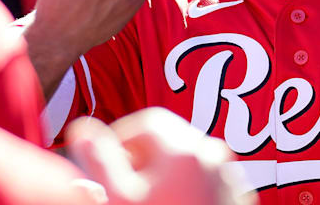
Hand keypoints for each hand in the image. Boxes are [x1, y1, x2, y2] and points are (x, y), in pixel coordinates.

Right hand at [67, 108, 255, 204]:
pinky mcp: (237, 198)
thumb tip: (82, 131)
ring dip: (165, 173)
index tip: (107, 162)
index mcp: (183, 149)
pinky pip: (207, 179)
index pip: (146, 123)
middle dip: (143, 157)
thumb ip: (98, 160)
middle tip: (126, 185)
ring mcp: (229, 177)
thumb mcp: (119, 198)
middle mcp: (213, 155)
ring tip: (150, 201)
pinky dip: (188, 187)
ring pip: (189, 160)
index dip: (121, 139)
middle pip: (170, 138)